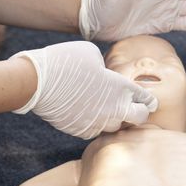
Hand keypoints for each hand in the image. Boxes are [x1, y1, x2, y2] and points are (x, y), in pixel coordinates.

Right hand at [10, 41, 157, 138]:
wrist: (36, 82)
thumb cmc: (64, 61)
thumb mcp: (91, 54)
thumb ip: (105, 69)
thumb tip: (104, 76)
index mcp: (121, 87)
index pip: (146, 99)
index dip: (148, 100)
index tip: (148, 102)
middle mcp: (114, 109)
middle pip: (138, 119)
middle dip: (138, 114)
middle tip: (131, 109)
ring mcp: (98, 123)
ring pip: (115, 126)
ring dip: (113, 119)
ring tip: (103, 107)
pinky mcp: (82, 131)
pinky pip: (95, 130)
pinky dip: (94, 123)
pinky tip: (85, 112)